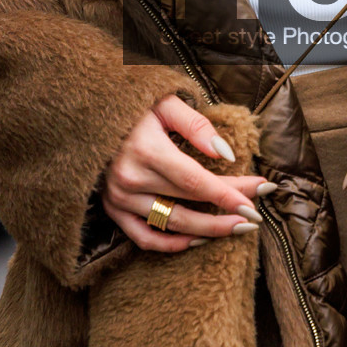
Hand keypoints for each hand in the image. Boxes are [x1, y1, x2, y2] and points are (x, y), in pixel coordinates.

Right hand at [103, 96, 274, 253]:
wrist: (87, 112)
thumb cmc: (132, 104)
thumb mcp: (165, 102)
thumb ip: (197, 126)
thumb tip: (226, 154)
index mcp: (145, 151)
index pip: (197, 182)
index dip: (230, 193)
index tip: (260, 194)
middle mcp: (130, 180)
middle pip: (191, 203)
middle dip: (228, 209)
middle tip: (257, 215)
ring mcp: (119, 198)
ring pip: (172, 225)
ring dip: (207, 231)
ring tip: (235, 229)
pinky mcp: (112, 209)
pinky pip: (143, 238)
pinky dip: (171, 244)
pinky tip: (198, 240)